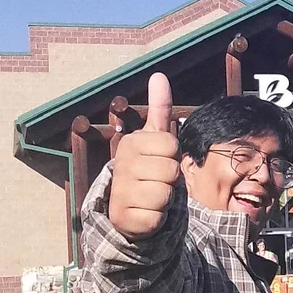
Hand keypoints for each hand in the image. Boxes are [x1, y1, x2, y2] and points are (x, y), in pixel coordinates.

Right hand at [109, 72, 180, 238]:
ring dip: (165, 200)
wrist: (127, 208)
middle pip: (171, 170)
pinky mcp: (125, 218)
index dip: (172, 156)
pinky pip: (157, 217)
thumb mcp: (153, 139)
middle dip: (170, 180)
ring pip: (165, 194)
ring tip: (152, 197)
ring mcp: (121, 193)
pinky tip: (146, 213)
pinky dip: (157, 218)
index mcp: (130, 144)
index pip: (171, 145)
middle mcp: (121, 166)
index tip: (158, 161)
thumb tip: (159, 75)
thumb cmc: (147, 170)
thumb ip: (159, 109)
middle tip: (156, 181)